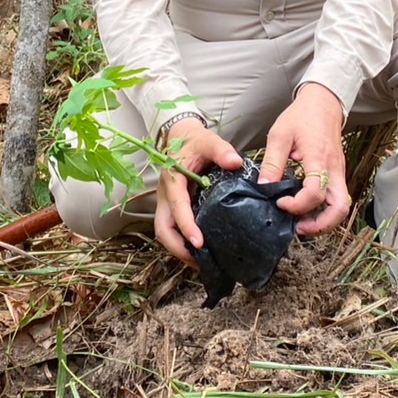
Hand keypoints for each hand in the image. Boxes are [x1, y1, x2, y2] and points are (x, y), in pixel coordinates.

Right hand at [155, 119, 242, 266]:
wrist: (181, 136)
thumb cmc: (194, 141)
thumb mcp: (208, 141)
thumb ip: (221, 150)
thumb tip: (235, 162)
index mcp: (173, 180)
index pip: (176, 207)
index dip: (186, 226)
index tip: (199, 242)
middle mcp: (165, 194)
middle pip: (163, 228)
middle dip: (177, 248)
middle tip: (198, 261)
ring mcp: (167, 202)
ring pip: (165, 232)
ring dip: (179, 248)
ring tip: (200, 261)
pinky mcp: (172, 207)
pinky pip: (172, 228)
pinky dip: (181, 242)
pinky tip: (199, 250)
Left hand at [259, 83, 349, 236]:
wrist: (323, 102)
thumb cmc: (302, 116)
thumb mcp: (280, 135)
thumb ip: (272, 162)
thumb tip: (264, 187)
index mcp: (319, 158)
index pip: (315, 192)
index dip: (297, 205)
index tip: (280, 202)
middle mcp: (334, 168)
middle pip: (340, 207)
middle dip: (321, 225)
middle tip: (298, 228)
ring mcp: (339, 171)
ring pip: (341, 206)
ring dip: (324, 221)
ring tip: (302, 224)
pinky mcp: (337, 173)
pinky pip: (336, 198)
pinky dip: (324, 210)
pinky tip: (306, 210)